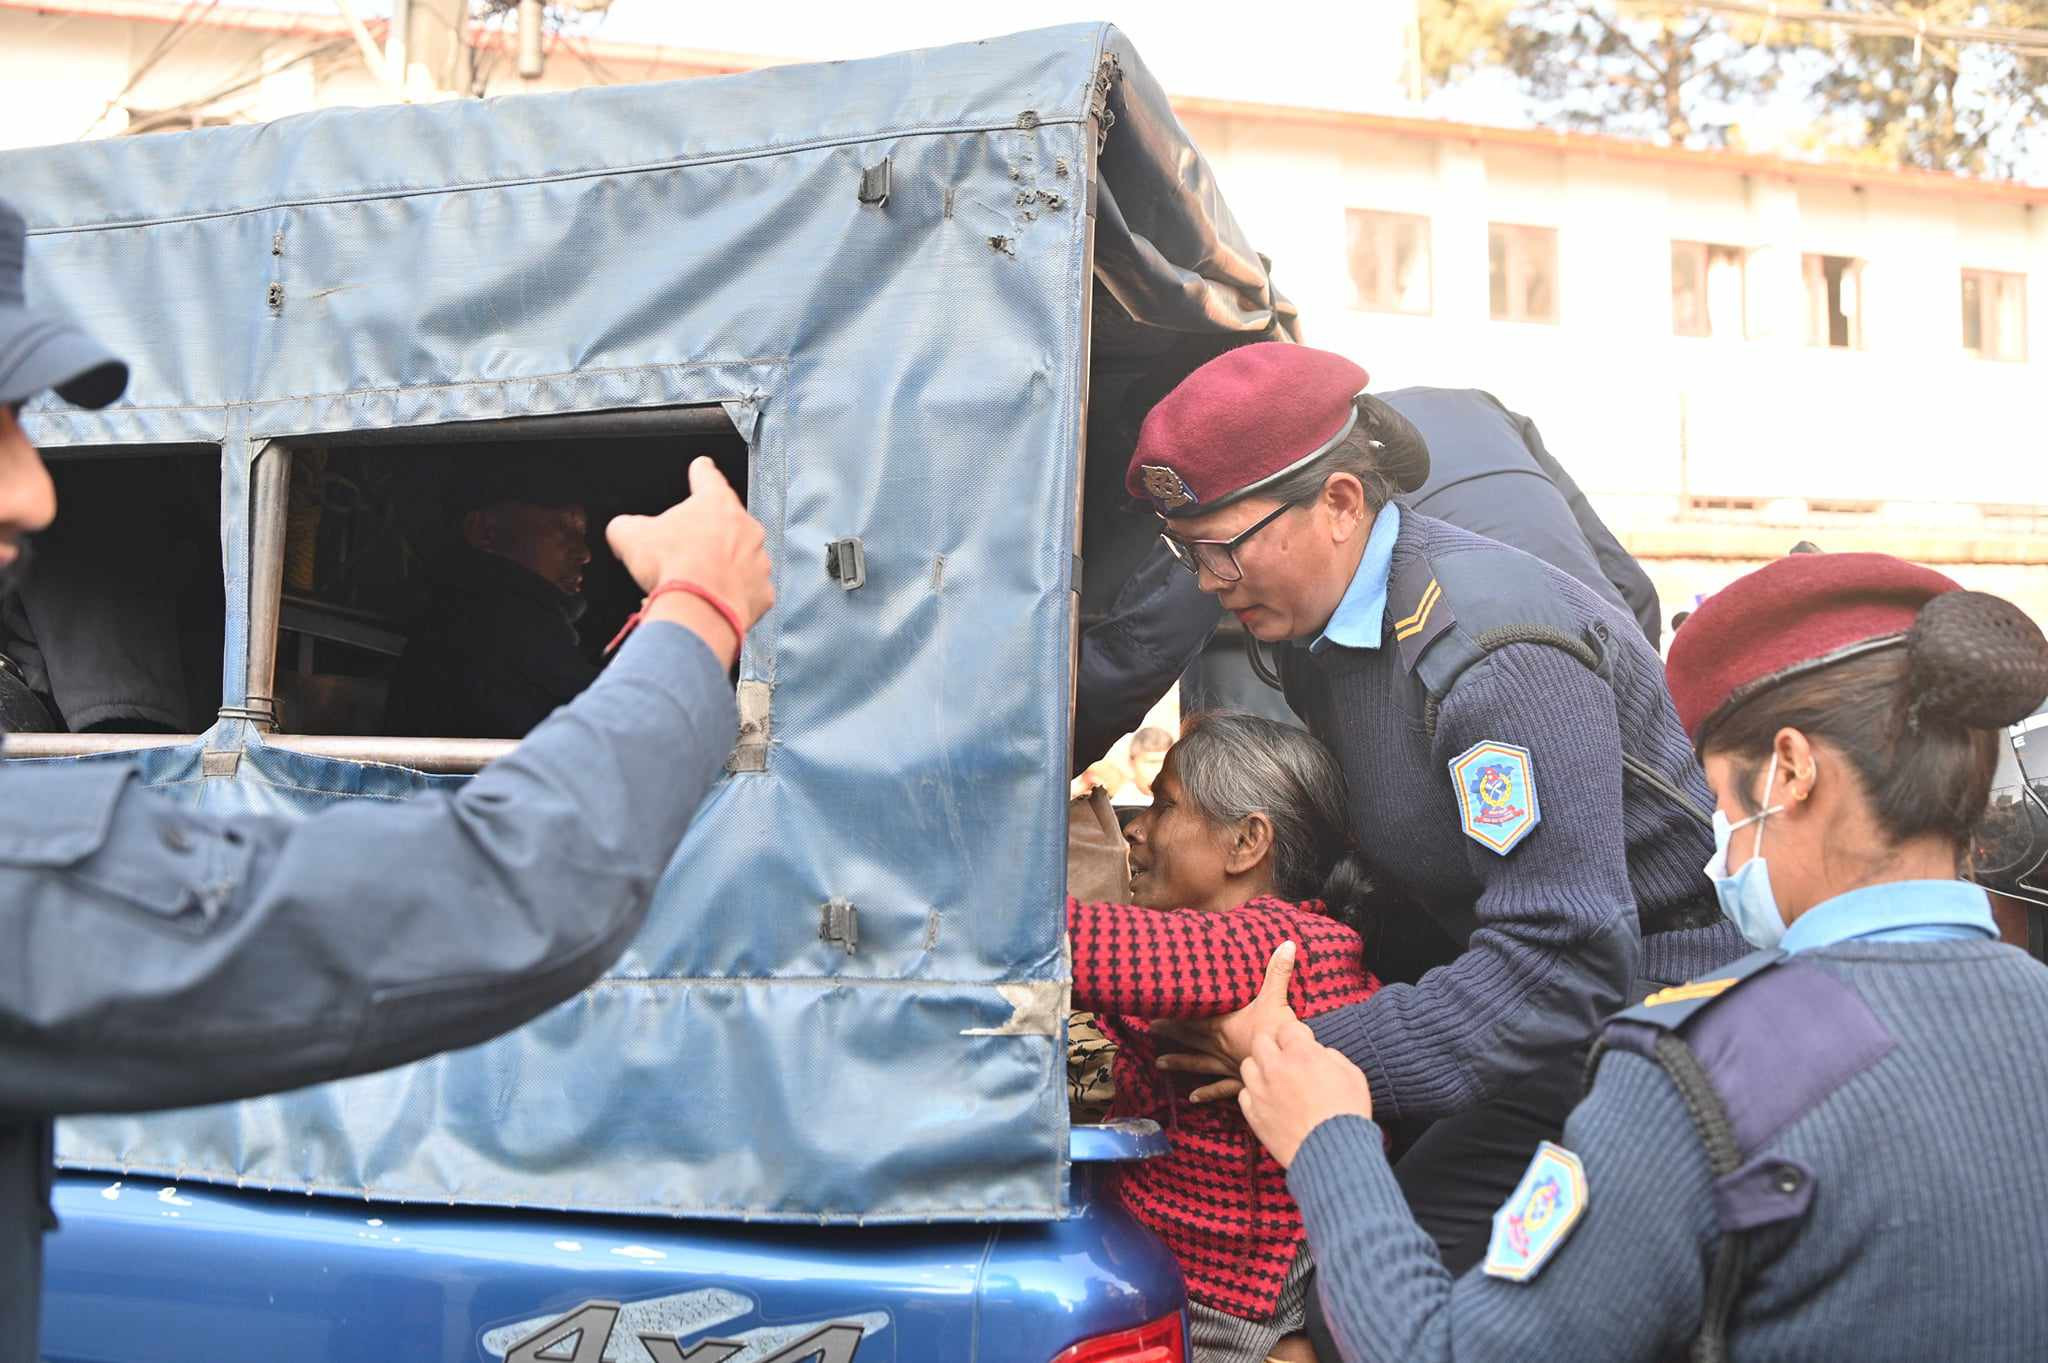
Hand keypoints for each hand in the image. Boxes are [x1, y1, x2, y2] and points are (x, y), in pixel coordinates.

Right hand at [607, 458, 772, 660]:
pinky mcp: (762, 592)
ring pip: (740, 558)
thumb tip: (622, 530)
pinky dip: (731, 595)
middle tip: (685, 551)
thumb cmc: (673, 567)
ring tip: (696, 582)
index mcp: (715, 503)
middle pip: (726, 523)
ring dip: (721, 566)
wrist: (699, 610)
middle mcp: (745, 528)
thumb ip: (626, 526)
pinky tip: (711, 601)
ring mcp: (758, 560)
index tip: (701, 467)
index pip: (707, 477)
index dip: (700, 471)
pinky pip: (747, 590)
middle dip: (706, 535)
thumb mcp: (631, 536)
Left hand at [1151, 941, 1296, 1103]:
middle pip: (1190, 1038)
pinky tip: (1193, 1099)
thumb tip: (1286, 944)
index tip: (1154, 1009)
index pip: (1192, 1018)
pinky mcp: (1238, 1082)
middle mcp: (1219, 1046)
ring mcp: (1227, 1066)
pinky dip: (1206, 1093)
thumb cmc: (1277, 1033)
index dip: (1173, 1014)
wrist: (1286, 1067)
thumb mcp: (1277, 999)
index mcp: (1223, 1026)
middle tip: (1149, 1030)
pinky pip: (1219, 1089)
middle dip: (1170, 1033)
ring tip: (1159, 1064)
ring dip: (1179, 1063)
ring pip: (1198, 1063)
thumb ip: (1277, 972)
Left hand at [1237, 1019, 1373, 1168]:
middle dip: (1273, 1044)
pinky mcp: (1253, 1114)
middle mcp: (1276, 1068)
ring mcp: (1261, 1091)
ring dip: (1260, 1068)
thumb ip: (1332, 1057)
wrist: (1334, 1154)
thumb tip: (1320, 1054)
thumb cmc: (1348, 1114)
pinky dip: (1254, 1094)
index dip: (1296, 1035)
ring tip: (1275, 1079)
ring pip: (1247, 1065)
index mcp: (1302, 1054)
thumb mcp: (1353, 1075)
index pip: (1287, 1027)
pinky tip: (1269, 1100)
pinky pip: (1244, 1093)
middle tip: (1285, 1057)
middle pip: (1261, 1040)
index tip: (1302, 1044)